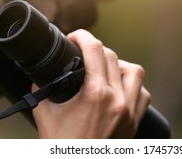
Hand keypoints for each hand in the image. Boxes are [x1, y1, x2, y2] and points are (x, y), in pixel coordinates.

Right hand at [32, 29, 150, 137]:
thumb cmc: (62, 146)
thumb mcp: (45, 115)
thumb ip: (42, 90)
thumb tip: (38, 74)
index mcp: (95, 95)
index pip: (94, 50)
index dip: (82, 36)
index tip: (74, 37)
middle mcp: (117, 101)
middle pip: (112, 57)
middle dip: (95, 50)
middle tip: (82, 53)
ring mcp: (129, 112)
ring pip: (135, 72)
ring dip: (119, 66)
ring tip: (104, 69)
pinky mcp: (134, 123)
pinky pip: (143, 94)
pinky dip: (132, 87)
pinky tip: (119, 88)